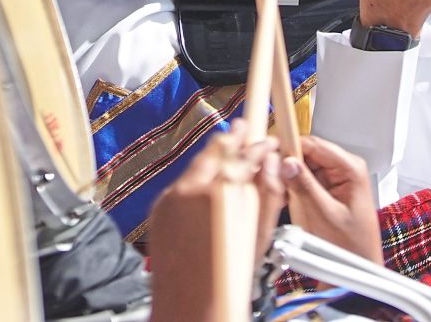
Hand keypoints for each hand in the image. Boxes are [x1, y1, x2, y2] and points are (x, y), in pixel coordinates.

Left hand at [147, 124, 282, 321]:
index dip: (259, 145)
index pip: (245, 154)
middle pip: (214, 149)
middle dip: (232, 139)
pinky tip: (209, 189)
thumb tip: (272, 164)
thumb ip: (268, 192)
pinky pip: (181, 185)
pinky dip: (196, 180)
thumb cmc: (226, 279)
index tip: (268, 142)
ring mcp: (170, 200)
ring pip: (196, 166)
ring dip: (214, 158)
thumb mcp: (260, 233)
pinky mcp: (158, 211)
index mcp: (222, 192)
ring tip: (230, 156)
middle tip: (245, 127)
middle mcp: (191, 189)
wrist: (189, 309)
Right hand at [281, 136, 383, 264]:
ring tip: (280, 195)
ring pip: (303, 168)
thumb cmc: (350, 244)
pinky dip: (293, 190)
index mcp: (350, 168)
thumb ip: (305, 187)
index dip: (290, 146)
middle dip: (287, 165)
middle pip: (307, 154)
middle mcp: (344, 169)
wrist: (357, 266)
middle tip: (269, 177)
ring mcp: (335, 179)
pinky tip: (286, 202)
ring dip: (288, 179)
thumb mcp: (324, 214)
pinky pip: (304, 182)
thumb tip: (288, 162)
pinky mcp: (326, 191)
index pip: (315, 144)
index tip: (269, 153)